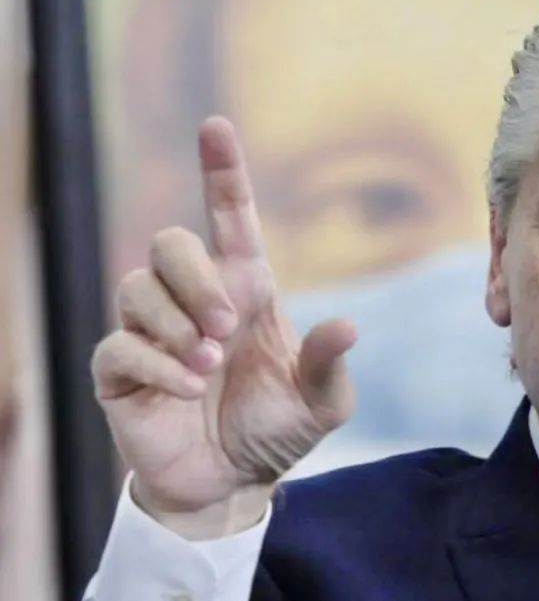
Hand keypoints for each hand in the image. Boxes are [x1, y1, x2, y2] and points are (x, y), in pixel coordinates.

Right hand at [91, 116, 356, 537]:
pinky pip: (119, 344)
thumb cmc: (276, 430)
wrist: (231, 484)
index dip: (223, 172)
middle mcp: (196, 302)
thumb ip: (329, 366)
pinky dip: (156, 365)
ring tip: (209, 369)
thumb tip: (348, 326)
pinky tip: (186, 391)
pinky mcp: (122, 371)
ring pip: (135, 287)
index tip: (216, 126)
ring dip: (175, 326)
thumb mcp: (320, 404)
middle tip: (225, 329)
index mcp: (245, 292)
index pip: (229, 219)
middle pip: (169, 242)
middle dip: (194, 278)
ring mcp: (153, 333)